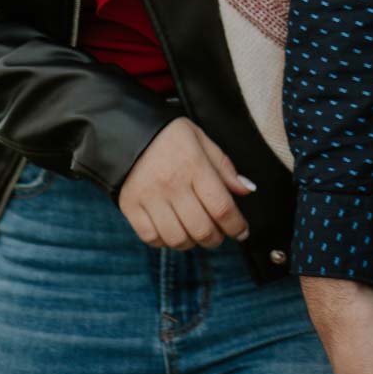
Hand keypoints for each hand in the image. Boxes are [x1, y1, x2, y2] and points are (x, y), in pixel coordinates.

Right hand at [117, 116, 255, 248]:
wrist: (125, 130)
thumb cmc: (169, 136)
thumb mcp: (201, 139)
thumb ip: (224, 166)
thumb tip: (246, 190)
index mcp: (194, 165)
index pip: (221, 207)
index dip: (236, 226)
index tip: (242, 232)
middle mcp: (172, 184)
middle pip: (201, 229)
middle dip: (216, 238)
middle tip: (218, 234)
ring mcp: (149, 198)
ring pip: (177, 239)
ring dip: (192, 242)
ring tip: (195, 232)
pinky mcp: (130, 207)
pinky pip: (152, 238)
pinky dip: (165, 241)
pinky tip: (171, 229)